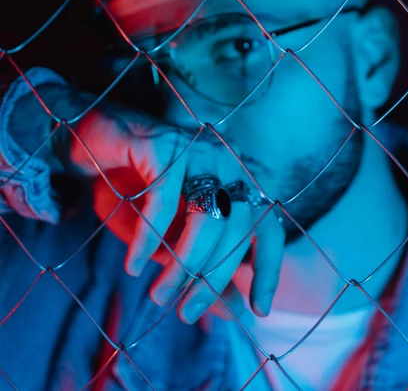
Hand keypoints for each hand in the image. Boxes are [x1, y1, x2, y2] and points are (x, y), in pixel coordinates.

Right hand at [70, 104, 284, 322]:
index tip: (258, 309)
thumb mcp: (173, 233)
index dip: (268, 268)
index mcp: (238, 180)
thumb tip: (235, 309)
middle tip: (186, 314)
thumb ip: (203, 263)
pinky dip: (148, 239)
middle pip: (238, 228)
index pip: (269, 227)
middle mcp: (228, 161)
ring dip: (182, 264)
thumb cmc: (138, 188)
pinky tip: (134, 265)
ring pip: (206, 218)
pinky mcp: (167, 146)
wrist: (92, 140)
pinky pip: (164, 202)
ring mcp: (200, 149)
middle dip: (213, 278)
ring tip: (158, 295)